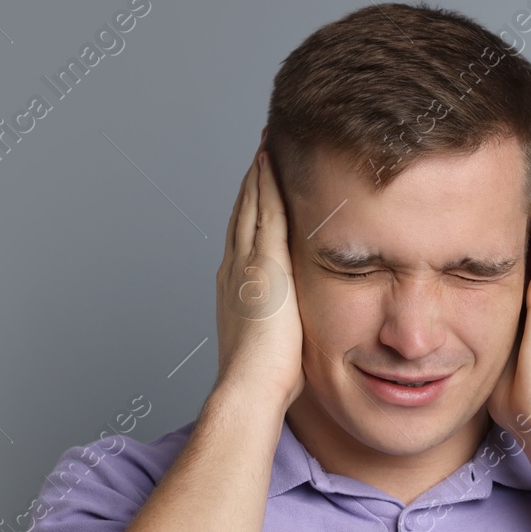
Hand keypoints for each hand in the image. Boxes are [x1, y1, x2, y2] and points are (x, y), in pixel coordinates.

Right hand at [213, 130, 303, 411]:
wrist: (250, 387)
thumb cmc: (264, 380)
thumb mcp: (274, 344)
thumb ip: (281, 327)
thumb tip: (294, 331)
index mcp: (237, 288)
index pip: (245, 237)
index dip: (251, 209)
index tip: (259, 185)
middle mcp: (235, 269)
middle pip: (244, 213)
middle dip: (253, 182)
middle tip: (260, 150)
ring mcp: (247, 264)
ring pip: (252, 206)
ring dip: (259, 174)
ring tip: (266, 143)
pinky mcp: (264, 265)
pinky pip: (265, 213)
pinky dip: (266, 185)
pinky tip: (270, 162)